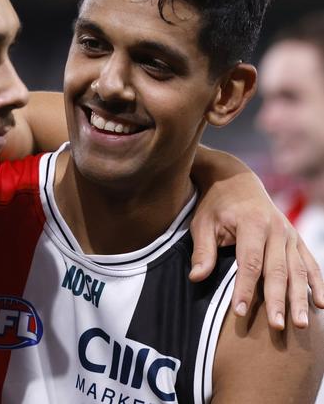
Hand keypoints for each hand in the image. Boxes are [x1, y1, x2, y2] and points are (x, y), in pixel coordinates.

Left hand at [190, 168, 323, 329]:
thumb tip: (196, 277)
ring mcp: (290, 234)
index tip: (239, 312)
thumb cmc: (216, 205)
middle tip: (277, 327)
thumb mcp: (202, 223)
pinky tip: (320, 304)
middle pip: (277, 270)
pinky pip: (310, 263)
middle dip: (278, 300)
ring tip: (300, 324)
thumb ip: (203, 251)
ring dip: (300, 298)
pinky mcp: (297, 239)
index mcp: (252, 224)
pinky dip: (316, 284)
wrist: (236, 180)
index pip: (250, 263)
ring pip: (298, 271)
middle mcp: (277, 229)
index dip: (245, 289)